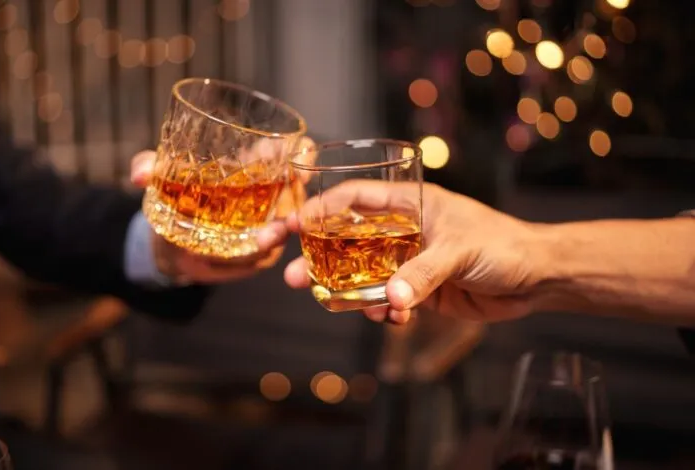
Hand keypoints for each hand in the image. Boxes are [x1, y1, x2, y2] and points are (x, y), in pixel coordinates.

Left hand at [130, 139, 311, 283]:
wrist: (172, 239)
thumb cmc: (179, 195)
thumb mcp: (164, 176)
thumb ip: (151, 166)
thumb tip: (139, 175)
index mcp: (258, 164)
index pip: (294, 150)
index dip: (303, 151)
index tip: (299, 158)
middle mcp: (272, 194)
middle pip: (295, 194)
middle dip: (291, 204)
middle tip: (277, 216)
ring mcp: (269, 227)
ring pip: (281, 231)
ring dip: (272, 238)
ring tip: (259, 242)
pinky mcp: (259, 256)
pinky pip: (263, 258)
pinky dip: (253, 259)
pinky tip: (240, 258)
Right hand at [283, 180, 544, 323]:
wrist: (537, 278)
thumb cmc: (504, 245)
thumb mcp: (460, 251)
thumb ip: (423, 273)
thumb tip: (391, 298)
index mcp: (413, 204)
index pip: (356, 198)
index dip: (322, 208)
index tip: (294, 225)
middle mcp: (406, 231)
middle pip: (350, 240)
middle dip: (320, 258)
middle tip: (292, 275)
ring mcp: (411, 262)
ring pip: (365, 274)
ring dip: (345, 290)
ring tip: (328, 302)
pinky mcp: (421, 291)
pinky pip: (390, 300)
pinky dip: (383, 310)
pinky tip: (388, 316)